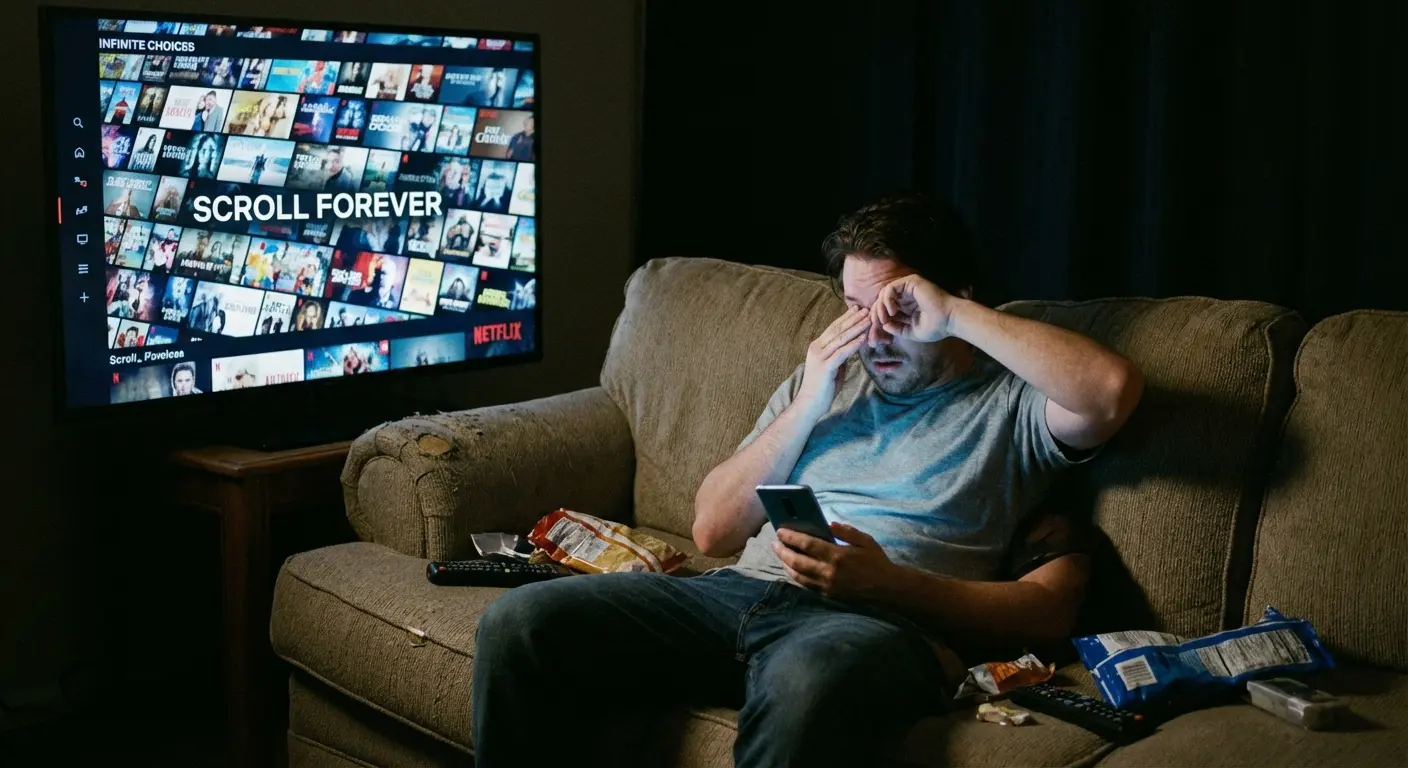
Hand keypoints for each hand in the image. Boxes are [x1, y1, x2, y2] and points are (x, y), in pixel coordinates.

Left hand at [773, 523, 898, 600]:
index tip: (780, 530)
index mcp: (837, 556)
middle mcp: (829, 572)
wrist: (887, 588)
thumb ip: (845, 531)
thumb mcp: (865, 540)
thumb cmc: (877, 561)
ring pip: (798, 575)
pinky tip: (792, 569)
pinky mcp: (828, 595)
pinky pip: (806, 585)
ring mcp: (827, 586)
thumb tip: (828, 524)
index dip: (791, 537)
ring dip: (786, 564)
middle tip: (774, 543)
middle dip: (782, 551)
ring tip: (780, 554)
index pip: (807, 544)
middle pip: (797, 561)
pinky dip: (796, 576)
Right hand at [795, 308, 870, 419]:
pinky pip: (841, 353)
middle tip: (867, 309)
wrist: (810, 403)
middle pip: (838, 330)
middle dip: (853, 319)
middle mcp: (817, 348)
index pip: (833, 328)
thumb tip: (852, 346)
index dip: (846, 318)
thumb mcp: (833, 366)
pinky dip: (853, 344)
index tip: (858, 309)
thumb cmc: (823, 387)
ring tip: (868, 320)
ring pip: (841, 339)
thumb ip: (840, 355)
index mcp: (817, 346)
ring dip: (856, 328)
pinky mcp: (825, 367)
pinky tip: (863, 338)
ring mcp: (820, 357)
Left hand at [871, 274, 956, 342]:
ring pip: (884, 293)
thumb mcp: (910, 332)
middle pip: (882, 299)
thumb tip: (883, 325)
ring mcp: (909, 287)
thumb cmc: (935, 328)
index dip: (878, 317)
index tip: (876, 329)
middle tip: (877, 323)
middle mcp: (907, 295)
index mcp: (907, 306)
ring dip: (880, 306)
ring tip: (885, 318)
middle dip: (876, 312)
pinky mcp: (911, 282)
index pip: (886, 308)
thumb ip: (896, 328)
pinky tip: (891, 311)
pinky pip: (890, 288)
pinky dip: (887, 299)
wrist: (949, 321)